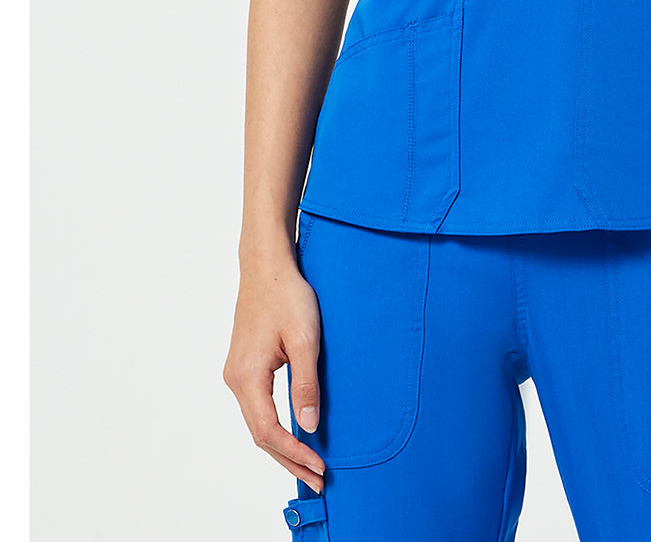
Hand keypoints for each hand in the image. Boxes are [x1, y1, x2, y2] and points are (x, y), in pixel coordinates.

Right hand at [222, 252, 327, 493]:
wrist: (266, 266)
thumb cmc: (287, 296)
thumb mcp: (306, 340)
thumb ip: (306, 384)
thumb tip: (308, 427)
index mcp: (247, 376)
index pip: (268, 431)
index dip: (294, 453)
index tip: (319, 467)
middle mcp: (235, 379)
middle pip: (260, 434)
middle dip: (289, 459)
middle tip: (317, 479)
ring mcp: (237, 373)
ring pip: (258, 422)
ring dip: (282, 445)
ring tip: (308, 465)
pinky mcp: (244, 366)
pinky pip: (258, 407)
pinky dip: (275, 426)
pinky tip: (293, 433)